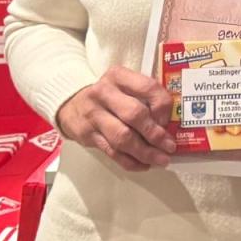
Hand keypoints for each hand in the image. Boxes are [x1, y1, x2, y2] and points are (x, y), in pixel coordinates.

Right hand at [55, 65, 175, 171]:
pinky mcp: (86, 135)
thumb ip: (145, 96)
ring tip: (161, 159)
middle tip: (169, 146)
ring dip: (145, 152)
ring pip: (122, 137)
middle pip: (134, 115)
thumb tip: (171, 122)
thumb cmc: (107, 95)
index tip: (169, 120)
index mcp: (119, 76)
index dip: (162, 106)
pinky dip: (130, 161)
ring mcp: (93, 115)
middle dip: (155, 134)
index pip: (147, 87)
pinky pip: (111, 151)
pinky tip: (144, 165)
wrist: (69, 104)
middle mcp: (103, 93)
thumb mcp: (124, 85)